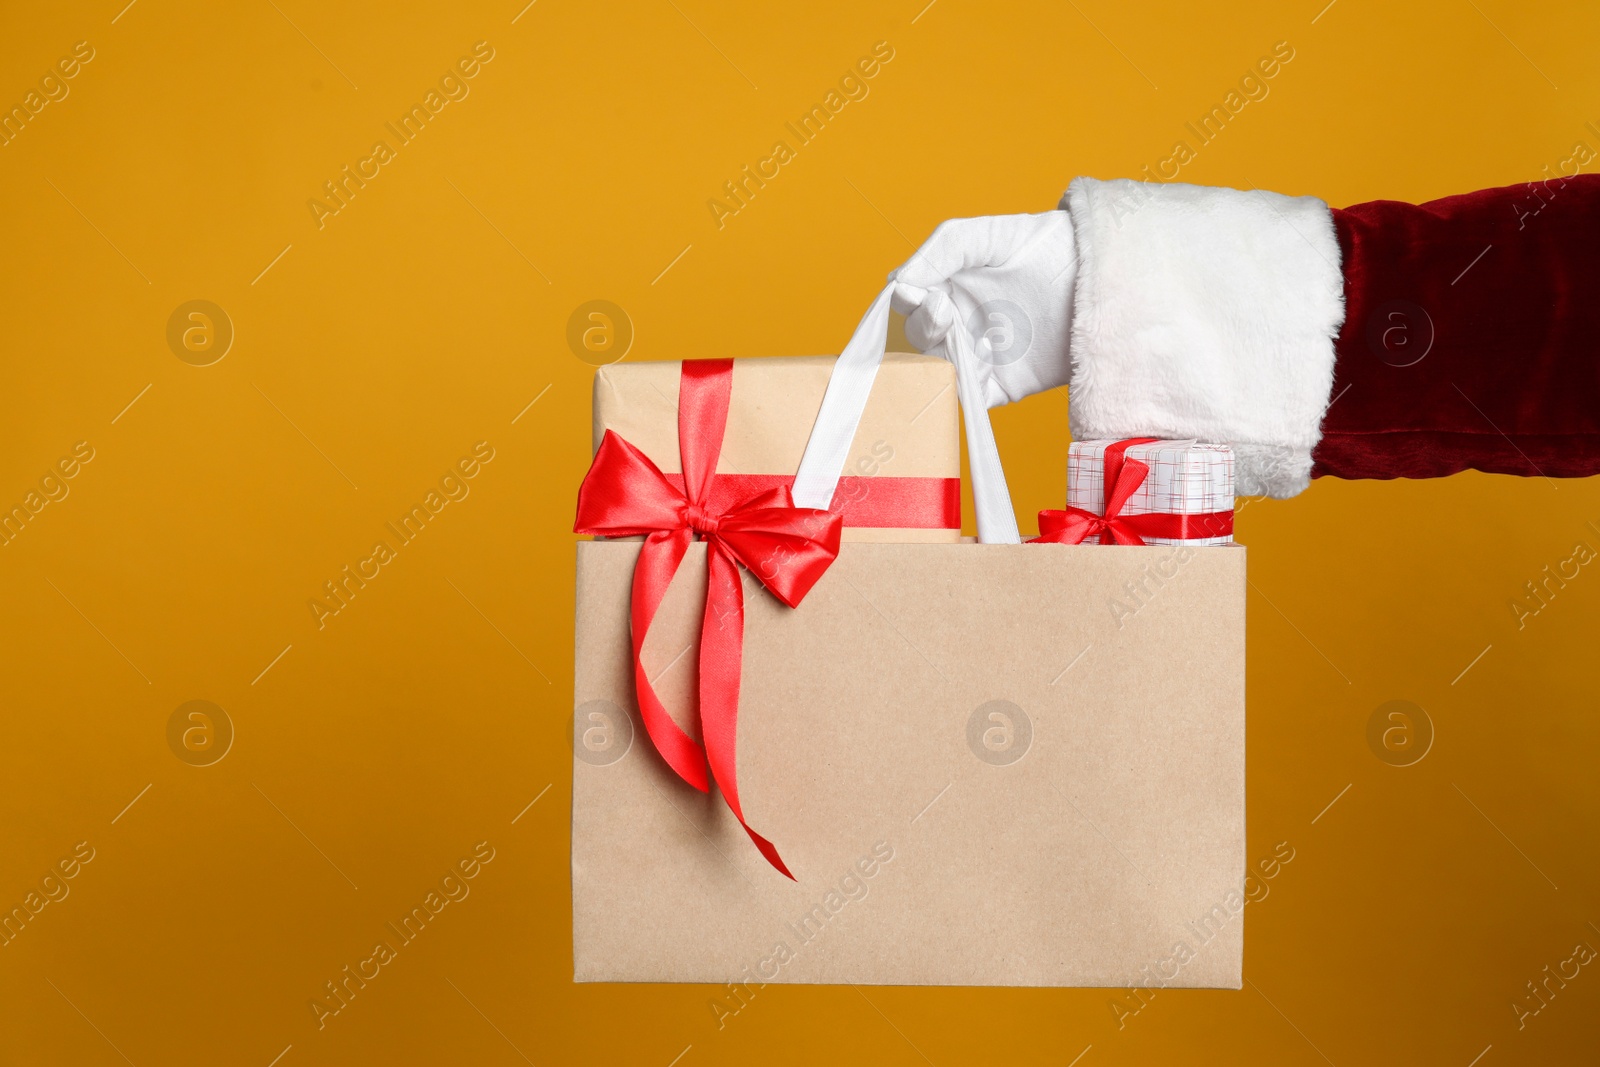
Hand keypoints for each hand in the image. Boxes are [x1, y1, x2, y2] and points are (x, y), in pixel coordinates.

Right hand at [887, 212, 1077, 408]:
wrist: (1100, 275)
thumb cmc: (1046, 245)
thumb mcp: (989, 234)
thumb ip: (943, 249)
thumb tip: (897, 281)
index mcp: (950, 286)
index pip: (909, 301)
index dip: (906, 301)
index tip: (916, 293)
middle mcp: (961, 323)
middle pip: (920, 337)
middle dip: (924, 327)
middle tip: (945, 312)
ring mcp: (982, 355)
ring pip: (939, 369)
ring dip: (940, 359)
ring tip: (961, 338)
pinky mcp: (1004, 384)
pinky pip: (971, 398)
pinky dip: (962, 392)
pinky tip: (973, 370)